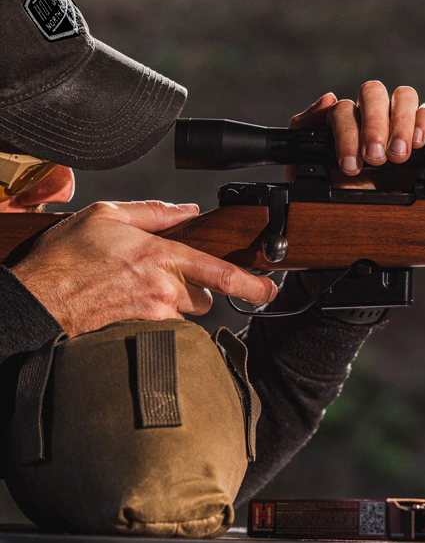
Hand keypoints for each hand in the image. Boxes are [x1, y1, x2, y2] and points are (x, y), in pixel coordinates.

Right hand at [10, 201, 276, 335]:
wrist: (36, 299)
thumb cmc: (64, 257)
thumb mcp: (105, 216)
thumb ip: (154, 212)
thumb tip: (188, 211)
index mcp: (160, 256)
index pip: (220, 273)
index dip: (252, 285)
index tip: (271, 290)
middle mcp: (163, 289)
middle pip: (207, 298)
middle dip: (197, 291)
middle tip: (167, 278)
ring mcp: (153, 314)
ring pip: (186, 313)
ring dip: (174, 304)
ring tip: (138, 291)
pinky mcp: (141, 332)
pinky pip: (164, 326)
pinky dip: (153, 317)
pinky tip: (128, 305)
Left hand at [286, 82, 424, 189]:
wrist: (367, 217)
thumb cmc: (339, 191)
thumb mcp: (309, 168)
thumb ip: (305, 129)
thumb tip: (328, 98)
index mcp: (343, 120)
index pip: (344, 110)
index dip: (347, 134)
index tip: (351, 166)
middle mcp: (372, 115)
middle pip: (373, 93)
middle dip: (374, 125)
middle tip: (376, 158)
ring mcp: (399, 120)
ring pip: (404, 96)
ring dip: (400, 123)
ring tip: (399, 155)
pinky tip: (418, 144)